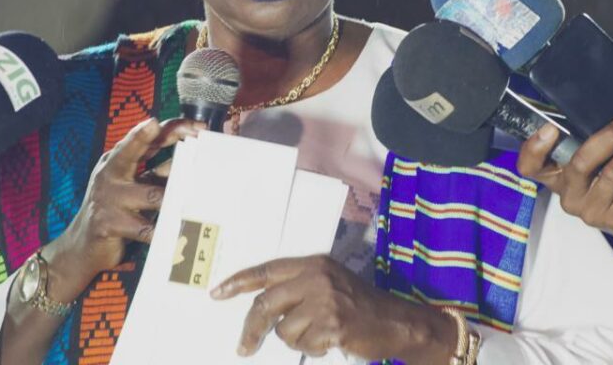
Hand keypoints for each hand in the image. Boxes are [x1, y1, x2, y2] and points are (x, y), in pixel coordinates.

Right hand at [44, 117, 203, 298]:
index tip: (197, 126)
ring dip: (175, 200)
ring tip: (193, 203)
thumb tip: (189, 160)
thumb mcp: (131, 185)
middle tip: (178, 131)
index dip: (171, 129)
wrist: (82, 246)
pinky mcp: (108, 224)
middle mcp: (109, 174)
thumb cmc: (115, 209)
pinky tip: (174, 233)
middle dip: (152, 139)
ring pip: (152, 195)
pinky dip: (162, 232)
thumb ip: (153, 171)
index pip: (144, 137)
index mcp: (116, 161)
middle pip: (131, 152)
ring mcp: (107, 199)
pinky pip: (145, 228)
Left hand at [211, 255, 456, 363]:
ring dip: (296, 340)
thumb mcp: (329, 282)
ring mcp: (325, 301)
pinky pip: (304, 344)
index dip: (239, 282)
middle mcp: (316, 277)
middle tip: (244, 347)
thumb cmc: (360, 303)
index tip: (217, 293)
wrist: (395, 320)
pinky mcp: (332, 324)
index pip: (267, 270)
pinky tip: (330, 341)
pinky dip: (313, 349)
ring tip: (319, 334)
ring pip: (284, 330)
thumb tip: (262, 307)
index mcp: (313, 263)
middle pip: (266, 303)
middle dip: (251, 329)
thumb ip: (298, 287)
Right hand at [517, 112, 612, 249]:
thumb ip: (590, 144)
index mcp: (558, 179)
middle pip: (580, 163)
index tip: (550, 128)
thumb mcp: (598, 166)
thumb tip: (602, 111)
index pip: (531, 167)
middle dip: (610, 136)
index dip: (534, 148)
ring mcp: (594, 210)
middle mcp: (571, 197)